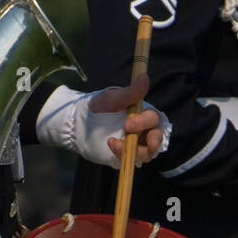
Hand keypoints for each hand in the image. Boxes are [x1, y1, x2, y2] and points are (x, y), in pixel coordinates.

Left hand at [35, 79, 171, 168]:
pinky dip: (124, 156)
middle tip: (131, 142)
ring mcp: (137, 144)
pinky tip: (111, 146)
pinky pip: (133, 160)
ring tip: (113, 144)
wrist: (81, 123)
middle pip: (156, 139)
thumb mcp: (113, 98)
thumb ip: (130, 92)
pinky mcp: (128, 155)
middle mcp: (144, 130)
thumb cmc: (99, 107)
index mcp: (143, 114)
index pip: (153, 120)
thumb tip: (144, 77)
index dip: (143, 123)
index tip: (127, 125)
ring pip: (147, 153)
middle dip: (149, 143)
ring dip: (133, 151)